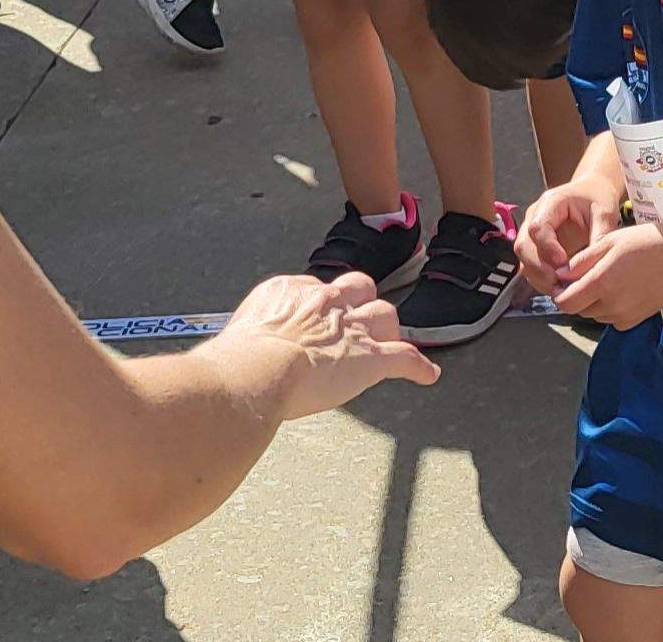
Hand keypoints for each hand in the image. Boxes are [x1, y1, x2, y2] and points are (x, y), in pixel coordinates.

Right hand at [210, 271, 438, 416]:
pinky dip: (418, 367)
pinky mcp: (371, 356)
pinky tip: (427, 374)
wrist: (256, 372)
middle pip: (358, 288)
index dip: (322, 307)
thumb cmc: (236, 363)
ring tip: (387, 344)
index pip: (317, 289)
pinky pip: (405, 357)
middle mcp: (326, 301)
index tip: (317, 321)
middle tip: (356, 323)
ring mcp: (352, 327)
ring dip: (386, 330)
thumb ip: (252, 337)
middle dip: (360, 303)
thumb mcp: (238, 335)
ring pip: (384, 315)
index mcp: (290, 291)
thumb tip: (243, 356)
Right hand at [516, 183, 615, 295]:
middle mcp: (534, 216)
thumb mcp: (605, 212)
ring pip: (523, 259)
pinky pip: (529, 265)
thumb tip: (593, 266)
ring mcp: (530, 231)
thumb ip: (600, 236)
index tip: (564, 263)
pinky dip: (540, 279)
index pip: (538, 227)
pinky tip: (558, 287)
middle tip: (560, 284)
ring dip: (538, 277)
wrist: (591, 192)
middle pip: (523, 245)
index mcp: (551, 202)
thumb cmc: (598, 199)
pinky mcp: (534, 245)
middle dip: (539, 268)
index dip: (548, 248)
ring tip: (560, 289)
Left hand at [552, 220, 662, 328]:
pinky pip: (612, 320)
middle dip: (577, 295)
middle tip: (587, 275)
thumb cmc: (647, 242)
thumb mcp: (609, 242)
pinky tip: (621, 290)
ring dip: (593, 302)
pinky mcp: (636, 319)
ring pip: (595, 315)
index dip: (559, 292)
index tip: (562, 281)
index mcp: (601, 283)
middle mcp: (611, 304)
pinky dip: (610, 309)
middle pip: (579, 310)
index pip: (565, 302)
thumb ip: (581, 261)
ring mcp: (625, 314)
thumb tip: (560, 275)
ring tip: (608, 279)